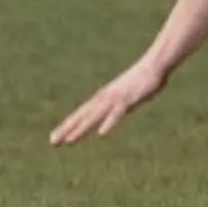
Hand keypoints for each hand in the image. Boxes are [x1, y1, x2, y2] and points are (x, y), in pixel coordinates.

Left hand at [49, 58, 168, 146]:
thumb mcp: (126, 93)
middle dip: (68, 129)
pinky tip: (101, 134)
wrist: (155, 64)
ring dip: (82, 128)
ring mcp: (116, 98)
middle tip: (53, 142)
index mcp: (103, 97)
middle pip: (83, 115)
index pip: (82, 113)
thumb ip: (118, 103)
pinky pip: (117, 114)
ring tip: (69, 141)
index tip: (54, 138)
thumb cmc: (143, 79)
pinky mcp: (129, 100)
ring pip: (95, 116)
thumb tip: (114, 110)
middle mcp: (105, 97)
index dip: (68, 125)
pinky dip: (109, 123)